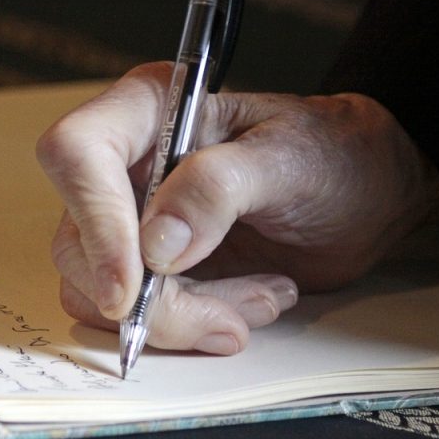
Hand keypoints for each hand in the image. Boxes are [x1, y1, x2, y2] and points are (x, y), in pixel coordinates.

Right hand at [36, 62, 438, 354]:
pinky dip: (190, 328)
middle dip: (150, 298)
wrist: (360, 192)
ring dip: (179, 319)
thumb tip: (156, 244)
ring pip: (98, 291)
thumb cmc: (330, 153)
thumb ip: (220, 188)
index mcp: (147, 111)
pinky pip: (135, 316)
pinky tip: (251, 304)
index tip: (134, 285)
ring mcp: (130, 220)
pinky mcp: (148, 267)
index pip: (77, 154)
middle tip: (226, 319)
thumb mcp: (289, 159)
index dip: (94, 221)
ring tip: (259, 300)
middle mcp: (125, 165)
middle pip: (78, 241)